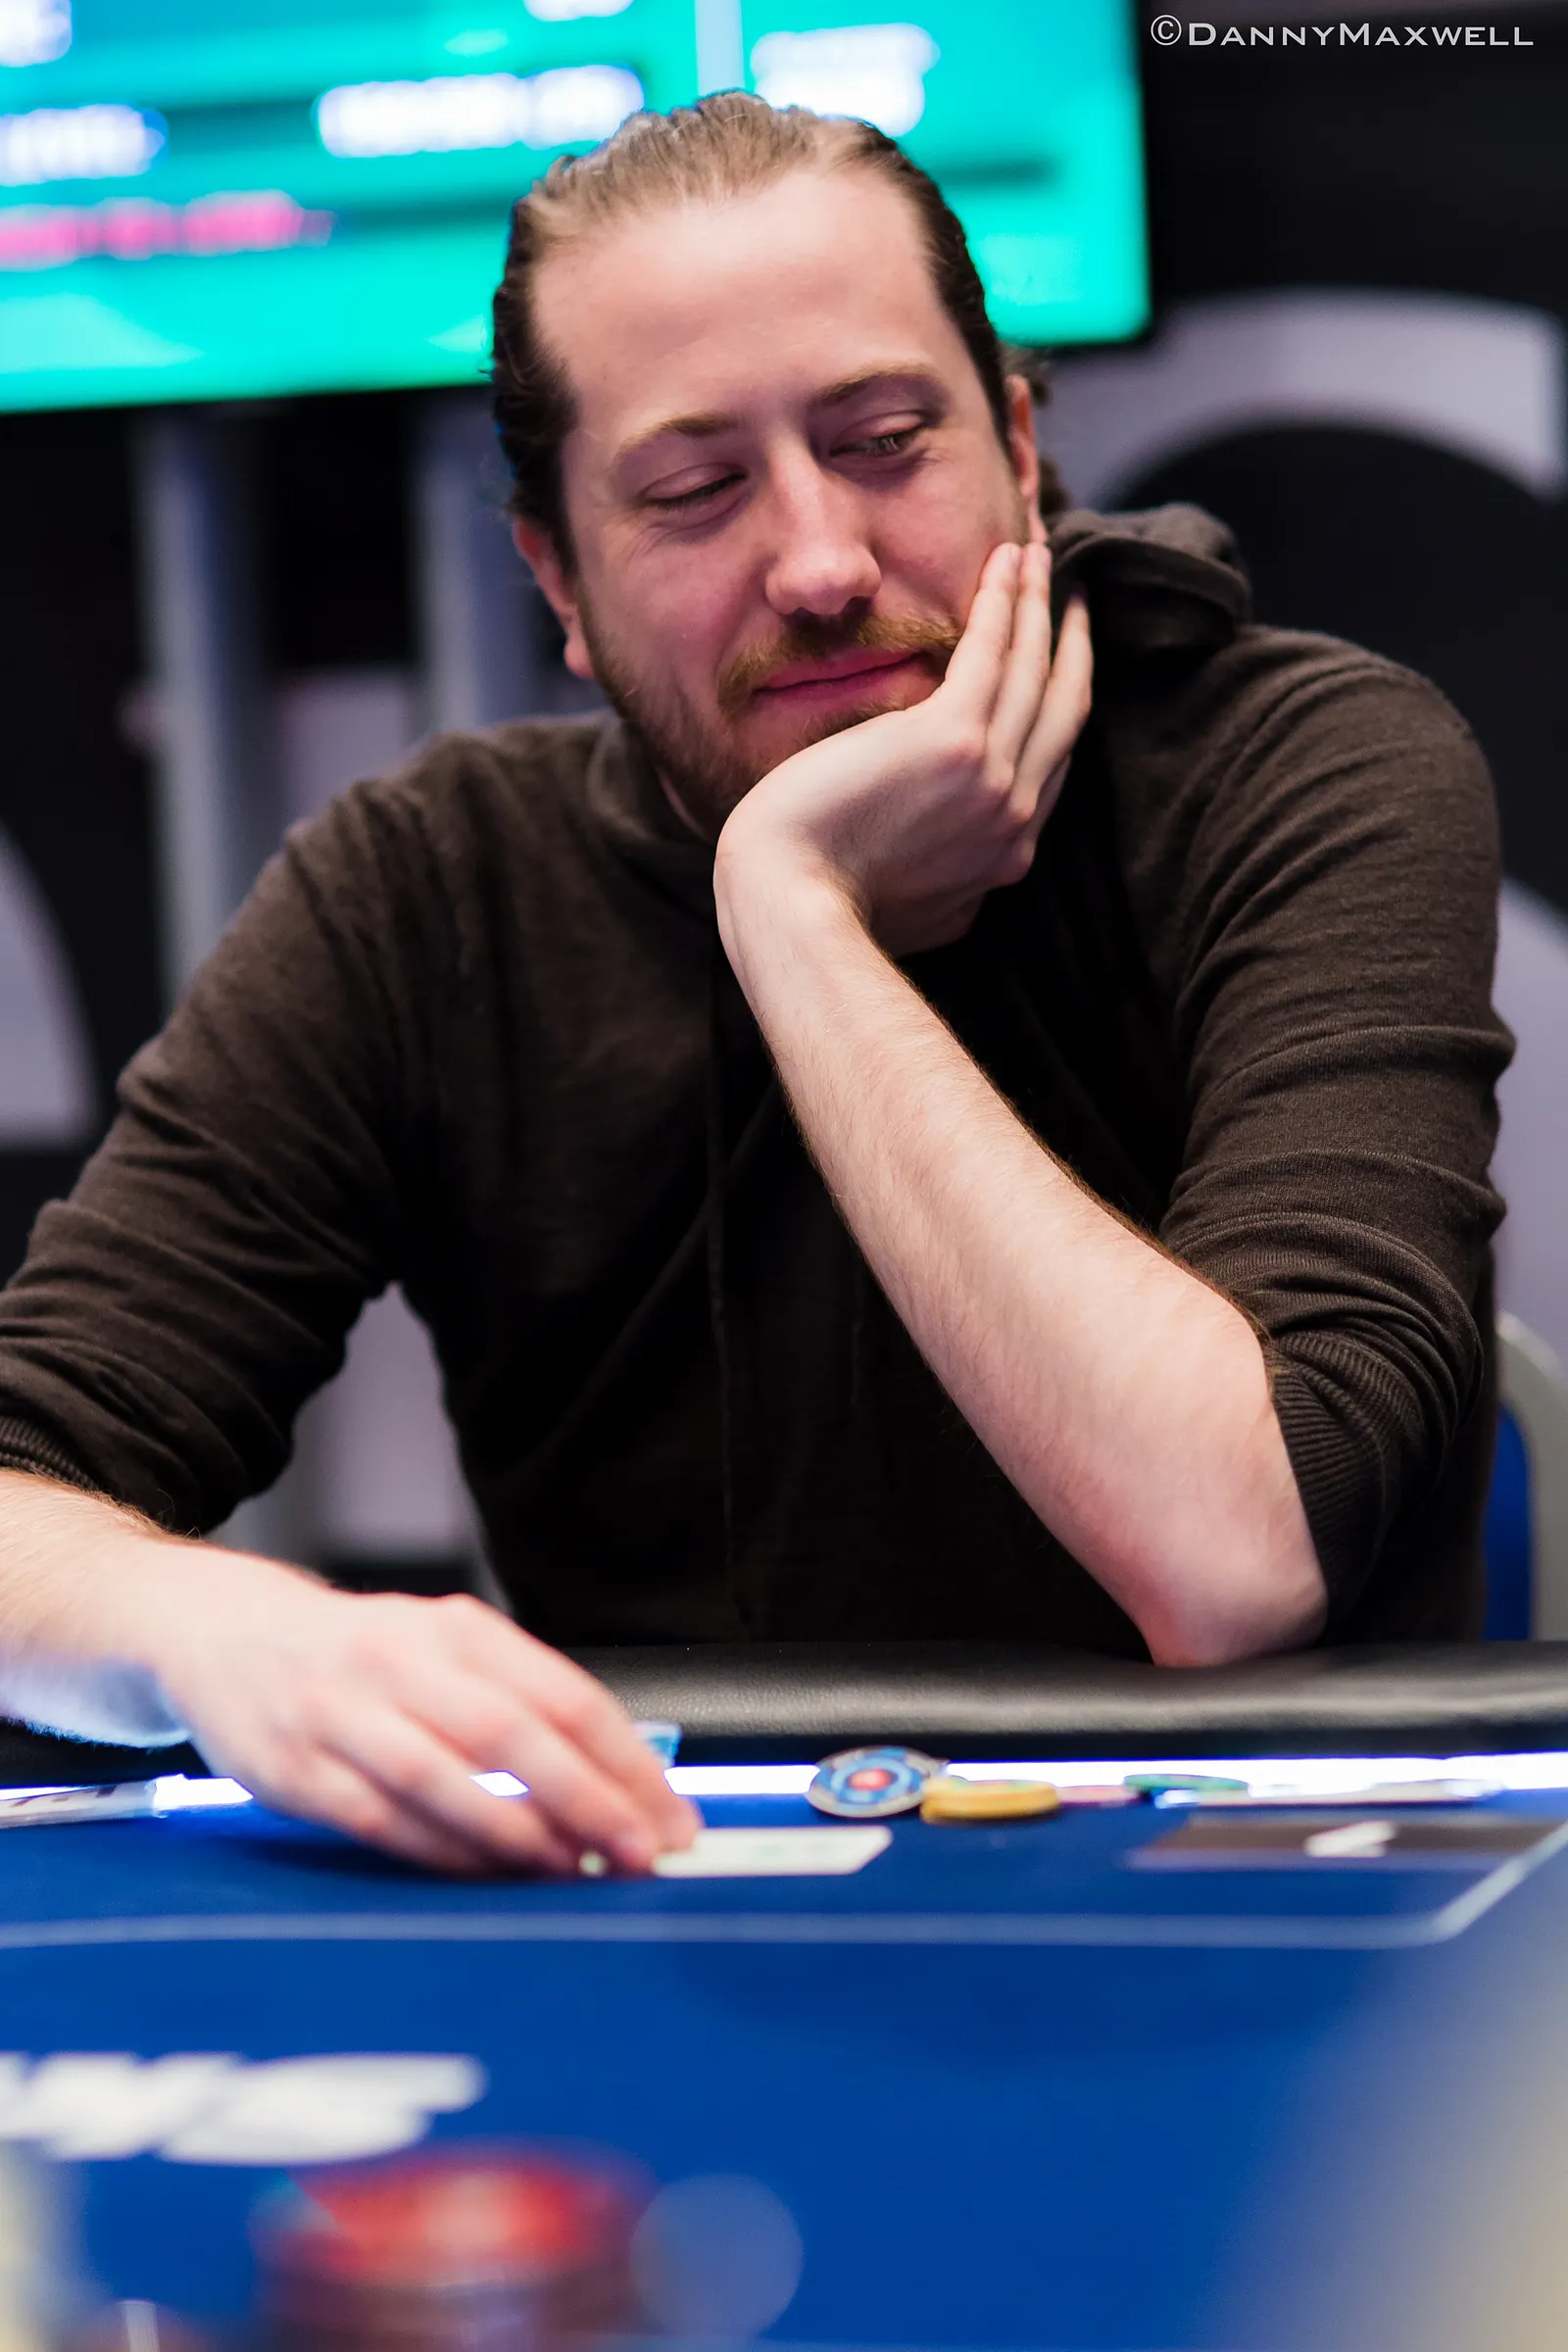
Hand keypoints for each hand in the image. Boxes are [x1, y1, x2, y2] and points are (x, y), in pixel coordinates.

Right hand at [147, 1551, 698, 1875]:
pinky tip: (492, 1875)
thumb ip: (516, 1698)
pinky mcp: (296, 1771)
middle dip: (587, 1799)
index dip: (624, 1761)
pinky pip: (383, 1822)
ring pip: (444, 1779)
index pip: (561, 1693)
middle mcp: (400, 1662)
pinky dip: (445, 1853)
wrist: (222, 1631)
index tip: (670, 1815)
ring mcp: (342, 1715)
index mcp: (453, 1629)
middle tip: (640, 1853)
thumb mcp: (439, 1646)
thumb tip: (618, 1777)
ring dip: (518, 1834)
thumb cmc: (356, 1652)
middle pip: (510, 1733)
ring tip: (575, 1871)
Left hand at [716, 541, 1091, 955]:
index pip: (1050, 764)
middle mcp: (1013, 816)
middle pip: (1062, 710)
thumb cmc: (821, 906)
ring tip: (1039, 552)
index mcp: (1003, 855)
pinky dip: (1006, 599)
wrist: (791, 903)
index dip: (1056, 702)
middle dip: (1070, 643)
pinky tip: (1007, 557)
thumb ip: (946, 877)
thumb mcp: (910, 906)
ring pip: (1034, 670)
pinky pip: (993, 651)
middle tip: (1073, 594)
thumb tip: (955, 873)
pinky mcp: (952, 739)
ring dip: (1041, 603)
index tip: (1054, 662)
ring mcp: (991, 778)